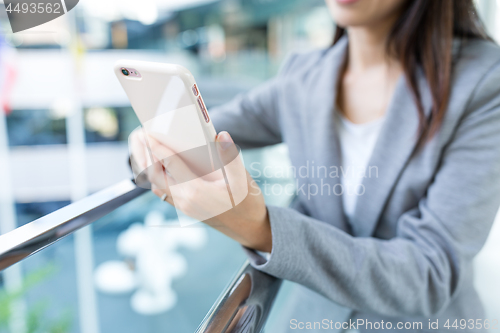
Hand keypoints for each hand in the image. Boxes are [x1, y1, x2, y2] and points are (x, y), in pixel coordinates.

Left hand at [131, 130, 271, 251]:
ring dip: (147, 166)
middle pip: (154, 175)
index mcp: (196, 191)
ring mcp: (182, 205)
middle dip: (144, 155)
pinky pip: (162, 191)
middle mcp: (184, 200)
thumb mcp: (242, 179)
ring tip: (144, 147)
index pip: (171, 165)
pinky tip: (157, 165)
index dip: (158, 147)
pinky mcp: (184, 207)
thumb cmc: (246, 203)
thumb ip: (230, 156)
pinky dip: (155, 177)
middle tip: (139, 135)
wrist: (248, 228)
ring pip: (155, 184)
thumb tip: (221, 135)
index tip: (147, 132)